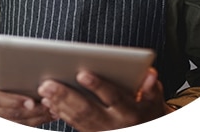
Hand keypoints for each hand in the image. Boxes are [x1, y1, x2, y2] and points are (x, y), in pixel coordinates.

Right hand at [0, 69, 52, 126]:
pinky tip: (46, 116)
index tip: (31, 101)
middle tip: (47, 106)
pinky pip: (17, 125)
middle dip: (29, 112)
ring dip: (35, 118)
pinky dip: (34, 121)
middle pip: (7, 115)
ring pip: (14, 123)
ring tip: (51, 111)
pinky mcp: (0, 122)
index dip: (13, 101)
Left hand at [37, 67, 173, 130]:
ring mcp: (101, 131)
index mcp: (130, 111)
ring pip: (77, 119)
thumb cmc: (148, 110)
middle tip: (49, 83)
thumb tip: (150, 74)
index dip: (97, 86)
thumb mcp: (155, 100)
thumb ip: (151, 87)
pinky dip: (61, 113)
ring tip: (44, 90)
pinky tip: (49, 102)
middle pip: (87, 110)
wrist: (146, 130)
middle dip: (66, 96)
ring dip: (58, 104)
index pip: (112, 96)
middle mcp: (114, 123)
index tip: (82, 73)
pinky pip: (74, 125)